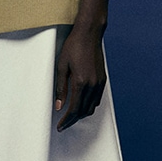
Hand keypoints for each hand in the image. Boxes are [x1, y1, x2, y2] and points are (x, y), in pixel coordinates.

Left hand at [53, 0, 110, 130]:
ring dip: (81, 114)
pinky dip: (89, 106)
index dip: (67, 120)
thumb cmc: (73, 47)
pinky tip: (82, 105)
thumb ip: (61, 88)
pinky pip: (97, 99)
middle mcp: (92, 85)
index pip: (74, 109)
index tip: (60, 126)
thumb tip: (59, 105)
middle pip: (83, 111)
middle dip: (73, 120)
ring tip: (71, 116)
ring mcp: (99, 82)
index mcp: (81, 82)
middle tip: (64, 124)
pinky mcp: (103, 79)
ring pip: (91, 107)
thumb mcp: (62, 67)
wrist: (89, 34)